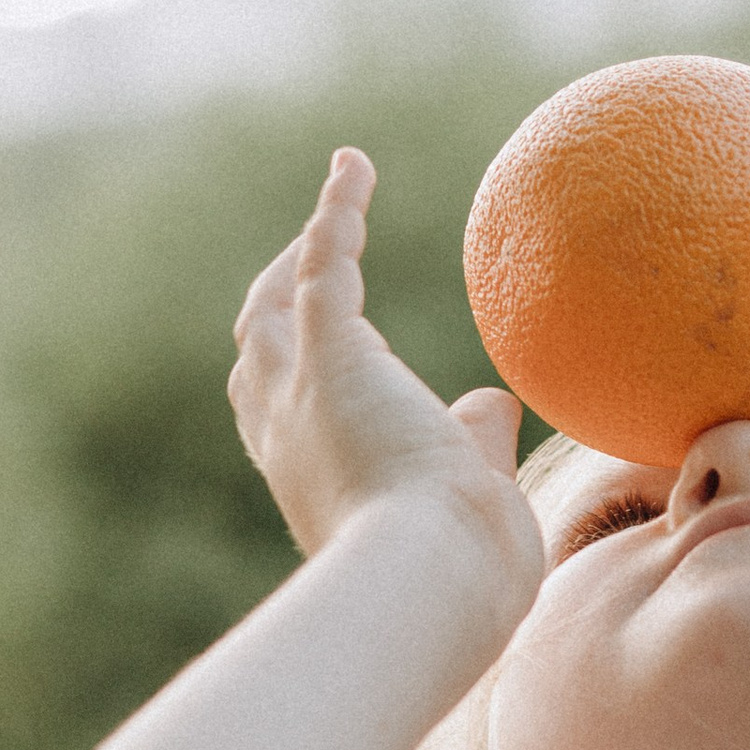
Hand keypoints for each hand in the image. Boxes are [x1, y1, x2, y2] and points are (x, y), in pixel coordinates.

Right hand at [230, 150, 539, 579]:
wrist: (434, 582)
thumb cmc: (458, 570)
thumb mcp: (464, 497)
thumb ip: (473, 445)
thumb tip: (493, 404)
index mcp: (316, 484)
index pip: (286, 422)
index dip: (299, 380)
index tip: (342, 351)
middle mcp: (287, 439)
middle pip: (256, 356)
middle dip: (275, 308)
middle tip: (311, 264)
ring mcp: (300, 395)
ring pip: (275, 308)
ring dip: (301, 254)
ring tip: (340, 202)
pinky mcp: (331, 354)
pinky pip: (326, 264)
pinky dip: (336, 214)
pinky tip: (353, 168)